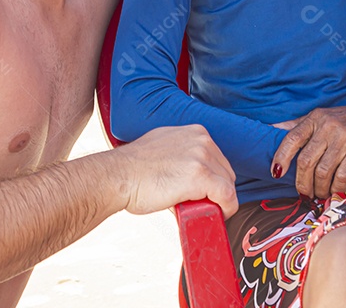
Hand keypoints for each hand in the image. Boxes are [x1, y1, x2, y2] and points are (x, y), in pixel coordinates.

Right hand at [116, 125, 237, 218]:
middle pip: (225, 171)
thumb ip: (180, 156)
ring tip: (201, 209)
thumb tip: (187, 174)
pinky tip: (216, 214)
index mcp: (194, 132)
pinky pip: (228, 196)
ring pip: (228, 185)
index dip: (214, 180)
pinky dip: (226, 208)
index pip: (218, 159)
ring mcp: (202, 156)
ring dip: (219, 200)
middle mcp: (201, 140)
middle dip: (217, 190)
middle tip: (201, 203)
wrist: (117, 176)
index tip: (207, 192)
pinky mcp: (201, 176)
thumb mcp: (162, 148)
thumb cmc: (133, 168)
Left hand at [271, 98, 345, 198]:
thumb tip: (271, 129)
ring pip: (322, 171)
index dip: (281, 157)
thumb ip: (296, 125)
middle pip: (306, 161)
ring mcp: (344, 138)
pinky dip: (336, 188)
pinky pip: (342, 176)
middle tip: (303, 193)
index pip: (292, 138)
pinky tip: (333, 191)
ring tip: (318, 193)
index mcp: (315, 118)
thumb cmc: (344, 118)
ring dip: (318, 188)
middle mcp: (328, 127)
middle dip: (301, 182)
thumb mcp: (319, 116)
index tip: (276, 173)